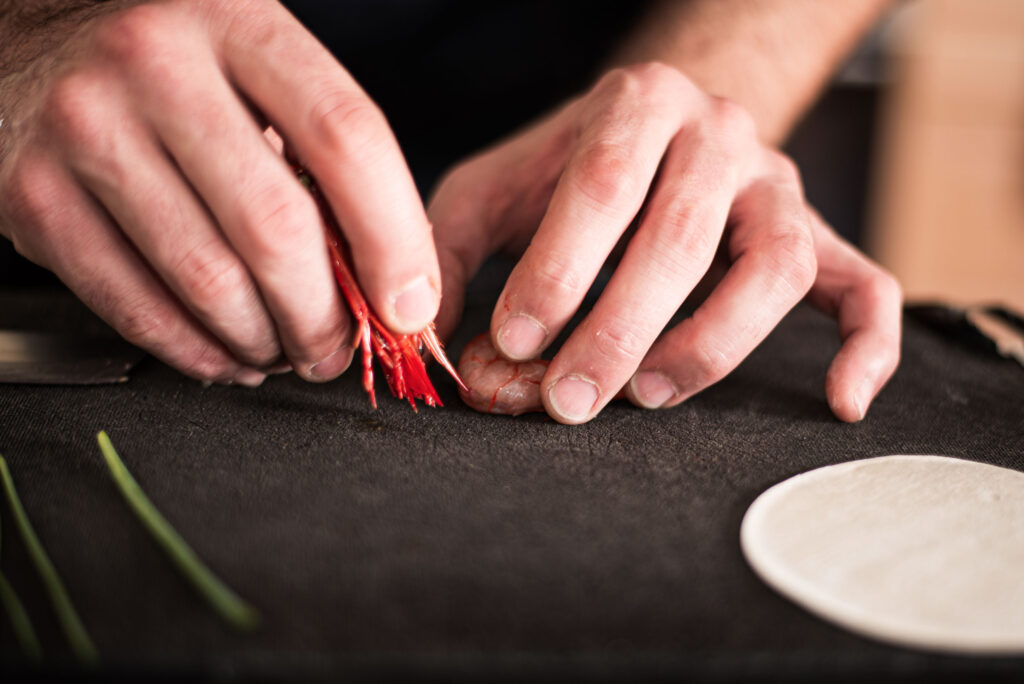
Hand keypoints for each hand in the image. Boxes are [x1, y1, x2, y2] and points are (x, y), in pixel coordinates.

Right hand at [0, 0, 440, 384]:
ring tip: (286, 351)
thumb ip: (320, 156)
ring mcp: (84, 131)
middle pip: (276, 228)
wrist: (29, 37)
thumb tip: (387, 281)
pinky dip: (197, 351)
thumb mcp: (255, 69)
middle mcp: (153, 66)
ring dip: (265, 342)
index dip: (394, 239)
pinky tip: (227, 353)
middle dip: (325, 317)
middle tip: (340, 348)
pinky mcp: (31, 197)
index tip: (410, 304)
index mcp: (235, 22)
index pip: (346, 139)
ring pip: (208, 282)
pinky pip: (135, 308)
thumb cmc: (171, 65)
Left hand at [429, 62, 900, 423]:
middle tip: (567, 400)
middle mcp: (719, 134)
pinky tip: (836, 401)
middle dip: (620, 329)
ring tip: (649, 396)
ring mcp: (778, 186)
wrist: (654, 129)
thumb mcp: (492, 192)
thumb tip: (436, 349)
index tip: (511, 343)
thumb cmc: (563, 173)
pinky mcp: (817, 236)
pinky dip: (866, 347)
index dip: (558, 270)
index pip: (604, 183)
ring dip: (713, 343)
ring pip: (776, 266)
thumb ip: (450, 257)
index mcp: (636, 104)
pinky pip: (865, 288)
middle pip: (685, 234)